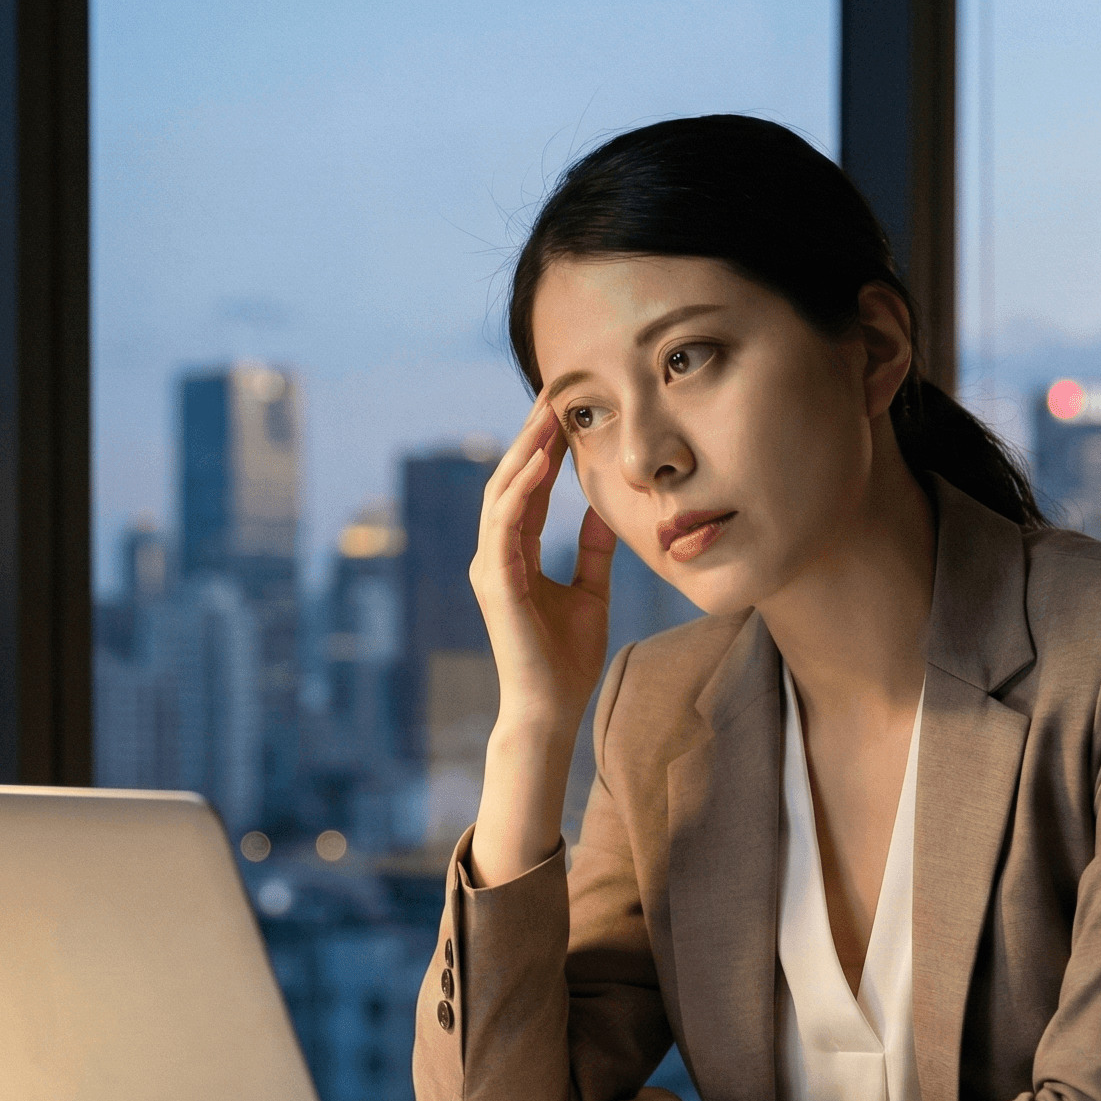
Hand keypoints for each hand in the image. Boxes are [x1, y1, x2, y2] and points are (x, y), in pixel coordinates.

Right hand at [466, 392, 617, 884]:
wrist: (550, 708)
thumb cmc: (566, 659)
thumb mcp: (590, 592)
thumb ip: (593, 551)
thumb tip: (609, 512)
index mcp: (515, 553)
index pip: (528, 487)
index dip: (544, 448)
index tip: (566, 410)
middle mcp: (496, 554)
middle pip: (510, 479)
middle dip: (530, 435)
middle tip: (554, 392)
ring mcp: (491, 567)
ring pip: (502, 493)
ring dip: (525, 452)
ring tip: (549, 415)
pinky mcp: (498, 583)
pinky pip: (507, 525)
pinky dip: (523, 491)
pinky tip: (544, 463)